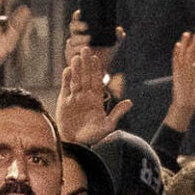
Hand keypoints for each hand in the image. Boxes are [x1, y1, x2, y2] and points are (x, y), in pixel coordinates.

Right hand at [57, 20, 130, 146]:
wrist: (76, 145)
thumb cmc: (93, 138)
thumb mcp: (108, 125)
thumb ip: (117, 113)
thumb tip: (130, 102)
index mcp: (96, 100)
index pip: (97, 81)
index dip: (96, 70)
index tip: (97, 58)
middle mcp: (85, 97)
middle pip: (86, 77)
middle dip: (86, 64)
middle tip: (85, 49)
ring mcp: (74, 99)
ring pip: (76, 80)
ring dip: (76, 69)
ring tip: (76, 57)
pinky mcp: (63, 103)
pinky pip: (65, 88)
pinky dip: (66, 79)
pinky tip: (67, 70)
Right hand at [165, 30, 194, 129]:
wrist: (186, 104)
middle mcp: (191, 66)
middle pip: (193, 51)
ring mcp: (183, 69)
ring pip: (184, 53)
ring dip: (185, 44)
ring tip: (187, 34)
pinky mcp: (176, 72)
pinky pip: (176, 61)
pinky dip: (176, 53)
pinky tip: (178, 45)